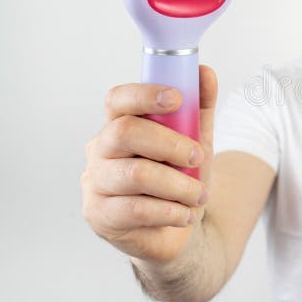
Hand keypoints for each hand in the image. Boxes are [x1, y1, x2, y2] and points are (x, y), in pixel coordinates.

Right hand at [81, 65, 217, 262]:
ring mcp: (95, 183)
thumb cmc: (180, 178)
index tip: (176, 98)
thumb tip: (206, 73)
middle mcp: (99, 150)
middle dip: (170, 143)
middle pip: (125, 132)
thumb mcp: (196, 141)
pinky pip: (137, 210)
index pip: (118, 99)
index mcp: (119, 125)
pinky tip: (186, 214)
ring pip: (136, 174)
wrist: (180, 228)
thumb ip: (200, 108)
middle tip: (198, 157)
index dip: (145, 94)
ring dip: (178, 184)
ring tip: (199, 194)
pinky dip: (171, 212)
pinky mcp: (100, 216)